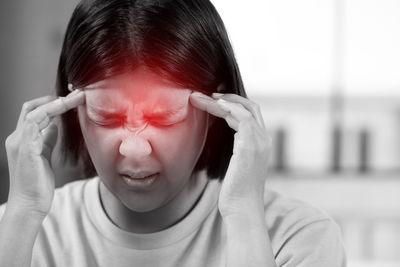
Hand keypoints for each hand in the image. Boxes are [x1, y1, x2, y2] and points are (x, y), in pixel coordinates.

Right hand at [5, 89, 84, 216]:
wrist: (29, 205)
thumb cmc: (37, 184)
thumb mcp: (44, 156)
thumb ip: (46, 140)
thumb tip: (54, 126)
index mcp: (22, 139)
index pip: (34, 113)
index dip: (52, 104)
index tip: (72, 98)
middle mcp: (17, 138)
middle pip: (31, 107)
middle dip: (54, 98)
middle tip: (77, 94)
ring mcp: (19, 142)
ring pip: (35, 112)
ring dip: (57, 103)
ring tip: (77, 98)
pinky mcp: (26, 149)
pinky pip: (35, 123)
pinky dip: (50, 113)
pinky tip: (66, 109)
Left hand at [190, 91, 269, 217]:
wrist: (242, 208)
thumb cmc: (235, 192)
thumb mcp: (235, 167)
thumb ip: (234, 151)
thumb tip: (221, 143)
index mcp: (261, 144)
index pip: (251, 115)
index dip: (234, 105)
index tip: (215, 101)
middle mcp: (263, 140)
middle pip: (250, 107)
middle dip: (229, 98)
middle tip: (208, 94)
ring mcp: (259, 141)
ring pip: (242, 109)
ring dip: (221, 101)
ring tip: (200, 98)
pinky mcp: (250, 145)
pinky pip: (241, 117)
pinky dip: (226, 108)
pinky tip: (212, 104)